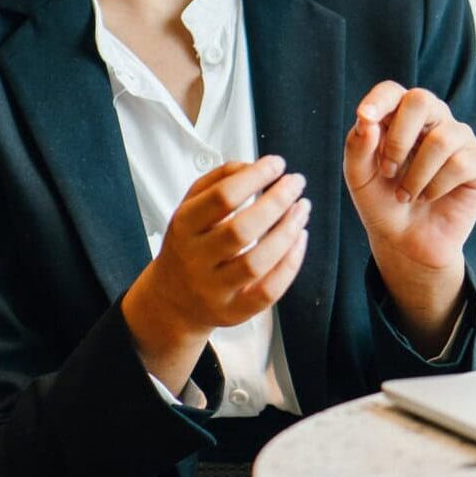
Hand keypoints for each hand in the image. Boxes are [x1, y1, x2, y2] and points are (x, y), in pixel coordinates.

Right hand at [121, 156, 310, 388]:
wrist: (173, 300)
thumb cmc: (189, 245)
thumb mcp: (190, 207)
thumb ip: (217, 180)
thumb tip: (254, 166)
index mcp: (183, 227)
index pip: (221, 198)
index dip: (254, 177)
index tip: (276, 164)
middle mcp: (196, 260)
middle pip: (241, 230)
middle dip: (275, 202)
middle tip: (296, 183)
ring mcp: (215, 290)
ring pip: (256, 262)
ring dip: (287, 231)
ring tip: (303, 208)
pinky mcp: (235, 312)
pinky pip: (268, 291)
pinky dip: (290, 264)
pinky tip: (300, 238)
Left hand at [344, 82, 475, 332]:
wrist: (406, 242)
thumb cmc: (382, 203)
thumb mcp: (359, 177)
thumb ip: (358, 146)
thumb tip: (367, 120)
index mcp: (400, 116)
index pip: (392, 91)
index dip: (379, 100)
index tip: (365, 118)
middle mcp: (433, 120)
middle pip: (421, 99)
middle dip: (399, 138)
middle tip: (387, 170)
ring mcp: (459, 138)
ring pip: (441, 139)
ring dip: (416, 176)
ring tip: (406, 195)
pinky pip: (460, 163)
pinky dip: (437, 186)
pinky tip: (430, 197)